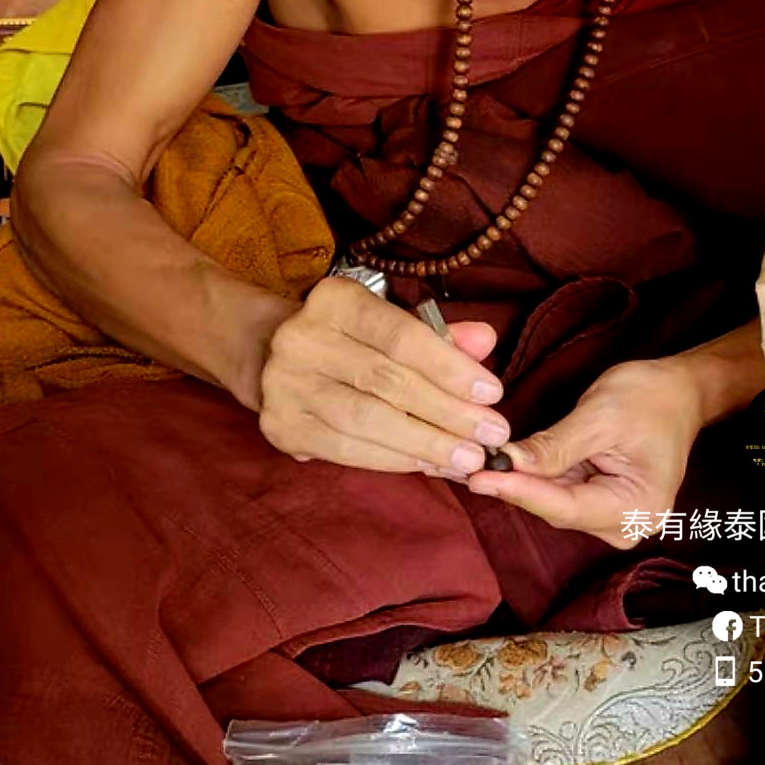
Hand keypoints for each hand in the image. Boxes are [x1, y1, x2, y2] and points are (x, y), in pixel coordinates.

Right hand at [259, 275, 509, 474]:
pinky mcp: (280, 426)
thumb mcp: (392, 324)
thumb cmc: (351, 339)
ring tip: (468, 458)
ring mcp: (285, 385)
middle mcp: (302, 339)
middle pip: (387, 381)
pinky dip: (394, 460)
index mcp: (334, 300)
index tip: (492, 393)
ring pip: (366, 421)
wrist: (271, 356)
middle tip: (491, 435)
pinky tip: (429, 464)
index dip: (449, 367)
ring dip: (425, 444)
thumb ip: (439, 334)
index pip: (400, 335)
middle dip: (447, 412)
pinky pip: (346, 450)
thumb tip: (485, 341)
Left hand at [465, 358, 703, 549]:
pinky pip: (561, 494)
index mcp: (637, 507)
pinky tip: (506, 464)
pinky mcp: (601, 504)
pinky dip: (535, 477)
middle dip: (516, 486)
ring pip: (554, 503)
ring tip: (481, 463)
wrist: (679, 392)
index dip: (519, 492)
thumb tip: (507, 462)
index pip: (565, 507)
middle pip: (556, 510)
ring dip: (522, 482)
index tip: (479, 477)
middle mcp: (626, 524)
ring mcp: (614, 517)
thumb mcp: (600, 417)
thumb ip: (554, 446)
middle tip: (469, 466)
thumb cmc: (650, 398)